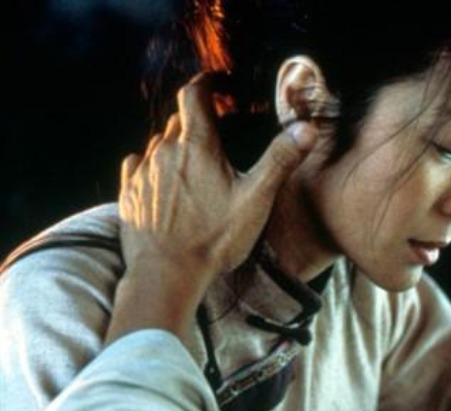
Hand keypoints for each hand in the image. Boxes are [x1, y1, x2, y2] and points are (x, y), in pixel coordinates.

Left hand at [118, 72, 315, 283]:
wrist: (167, 274)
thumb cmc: (214, 239)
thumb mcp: (256, 200)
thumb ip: (280, 160)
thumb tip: (307, 129)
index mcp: (198, 146)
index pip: (194, 94)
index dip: (206, 83)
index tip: (217, 83)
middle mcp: (165, 151)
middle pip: (178, 121)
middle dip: (197, 121)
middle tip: (217, 134)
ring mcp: (143, 172)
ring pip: (159, 143)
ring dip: (176, 146)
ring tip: (195, 166)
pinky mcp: (129, 193)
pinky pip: (138, 165)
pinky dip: (152, 166)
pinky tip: (164, 182)